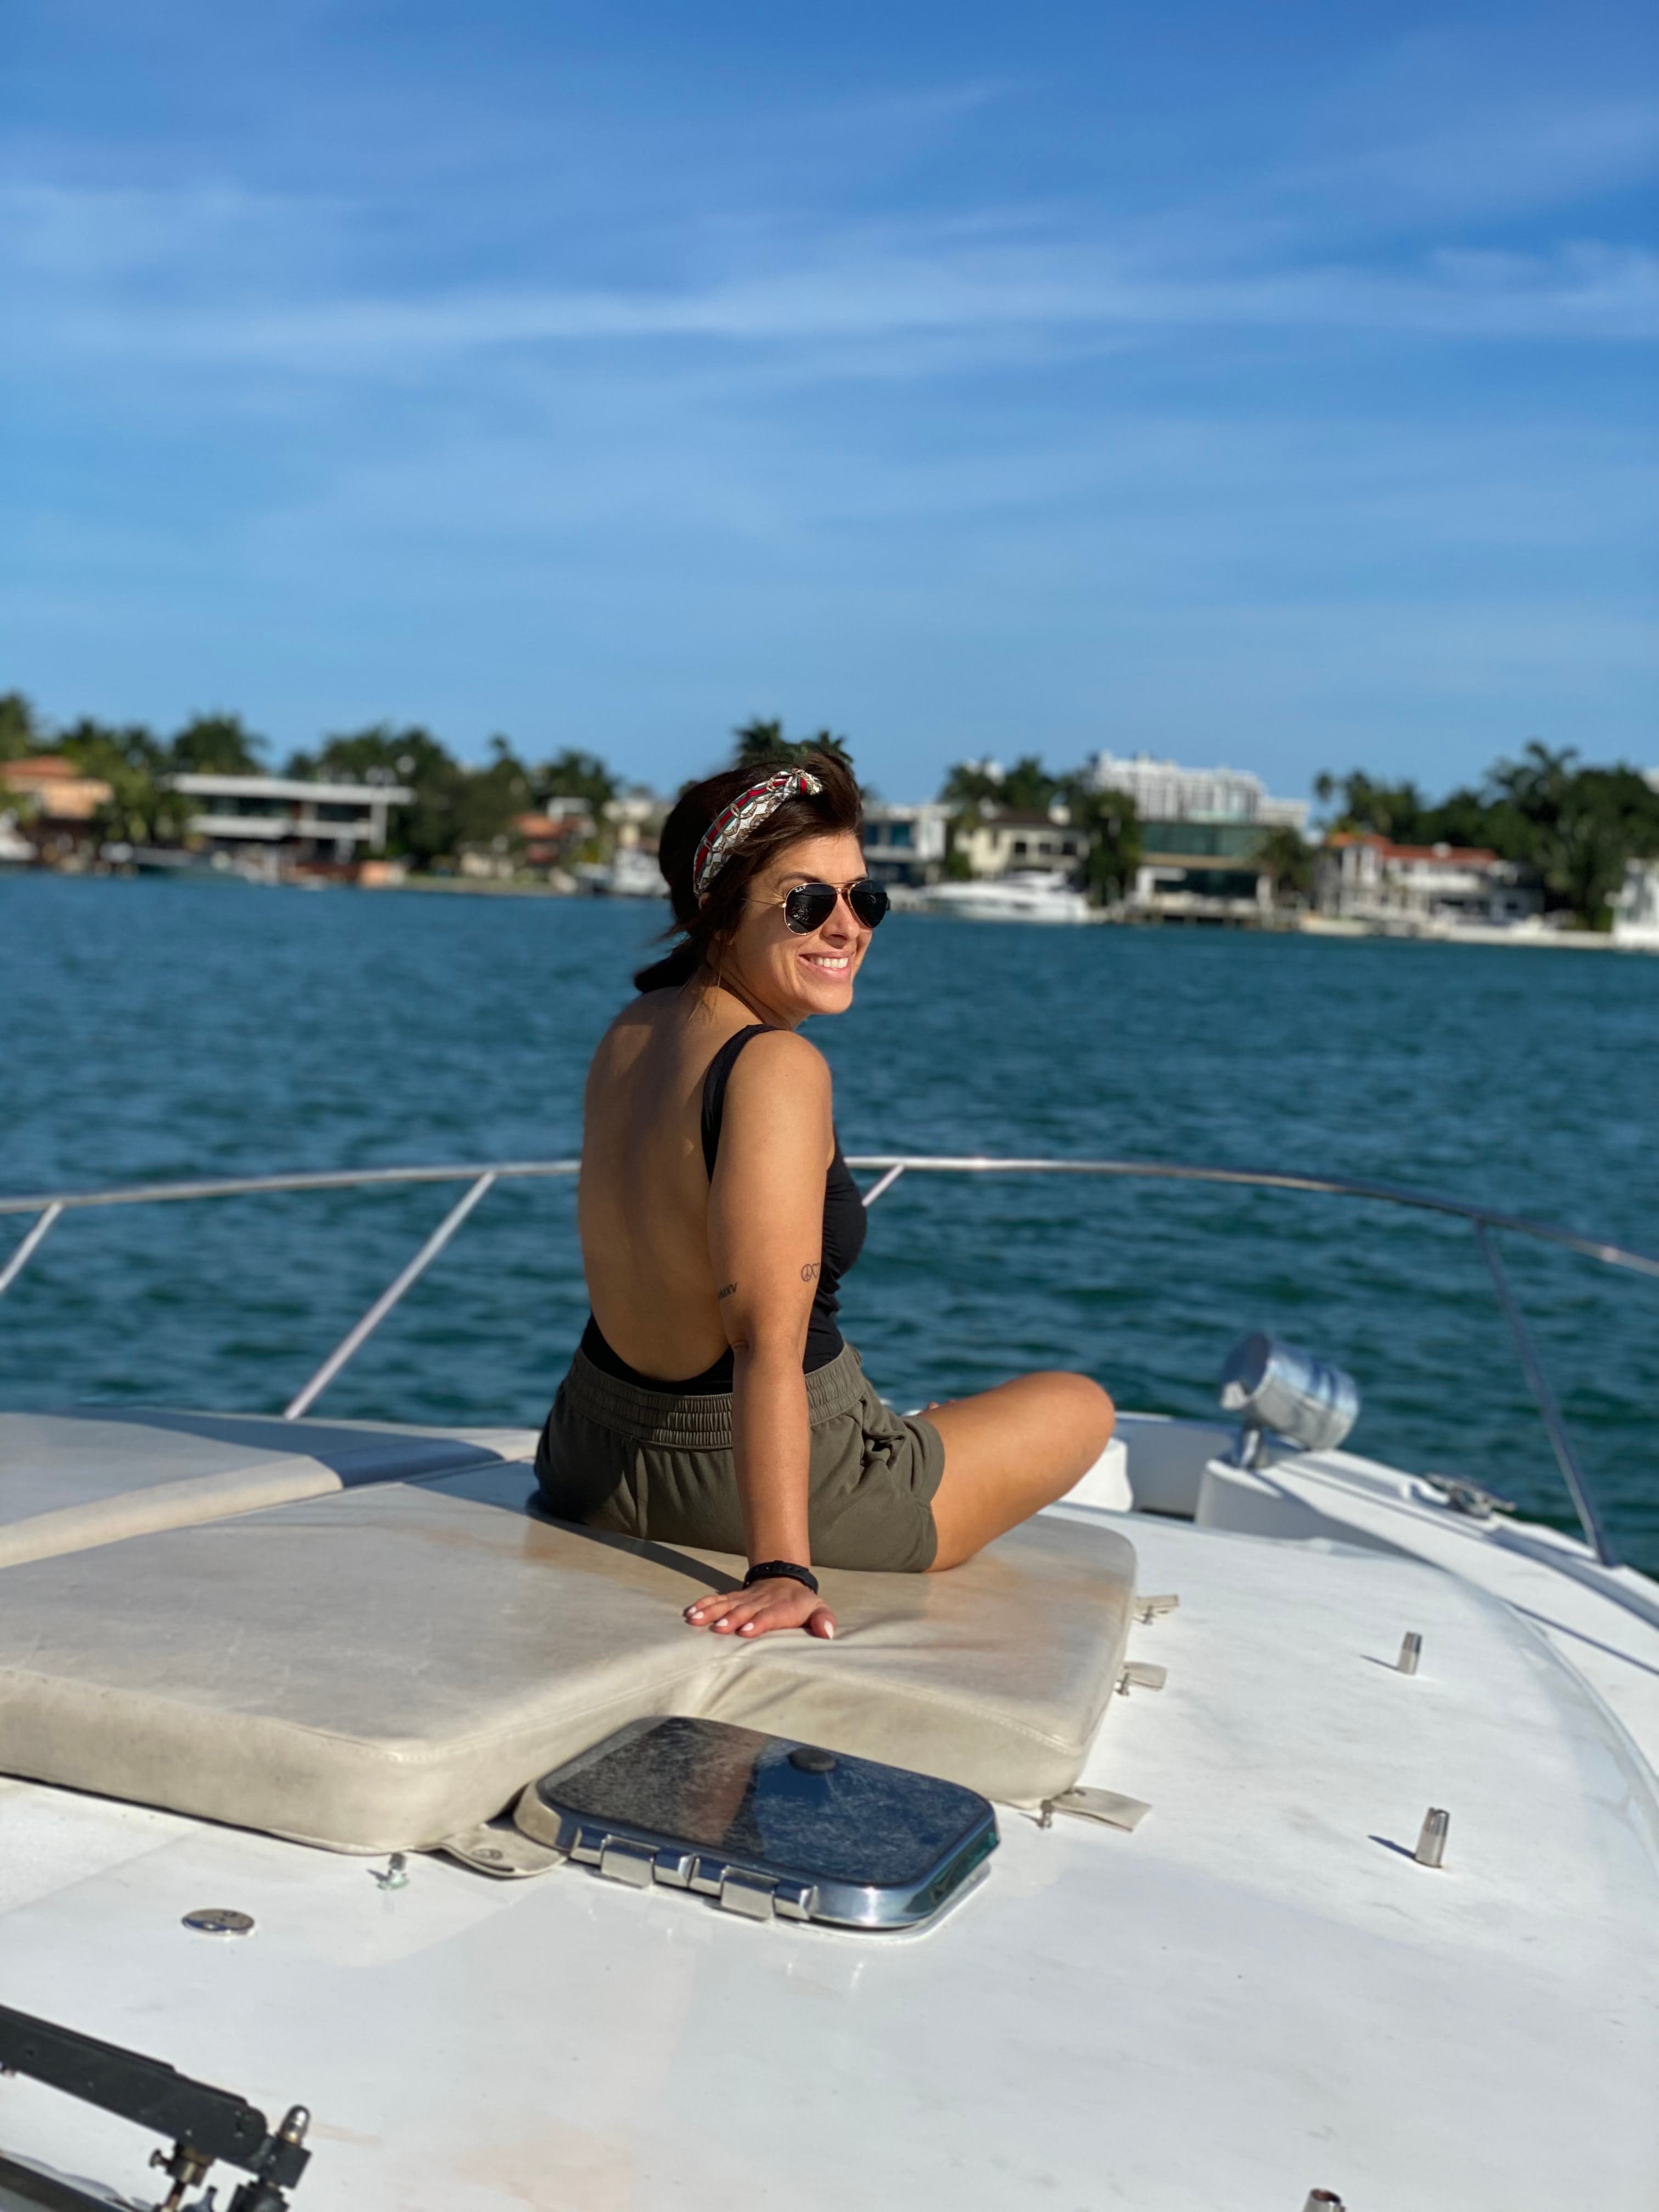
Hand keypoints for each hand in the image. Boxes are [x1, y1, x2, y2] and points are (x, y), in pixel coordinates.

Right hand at [684, 1578, 836, 1639]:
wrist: (786, 1580)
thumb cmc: (802, 1604)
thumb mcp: (818, 1609)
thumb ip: (824, 1620)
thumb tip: (828, 1633)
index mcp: (782, 1607)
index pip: (770, 1615)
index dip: (758, 1622)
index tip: (746, 1631)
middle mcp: (761, 1602)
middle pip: (745, 1609)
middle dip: (731, 1618)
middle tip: (719, 1628)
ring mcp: (745, 1599)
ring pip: (727, 1603)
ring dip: (711, 1611)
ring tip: (695, 1620)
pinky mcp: (734, 1598)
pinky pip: (717, 1600)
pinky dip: (704, 1604)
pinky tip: (690, 1613)